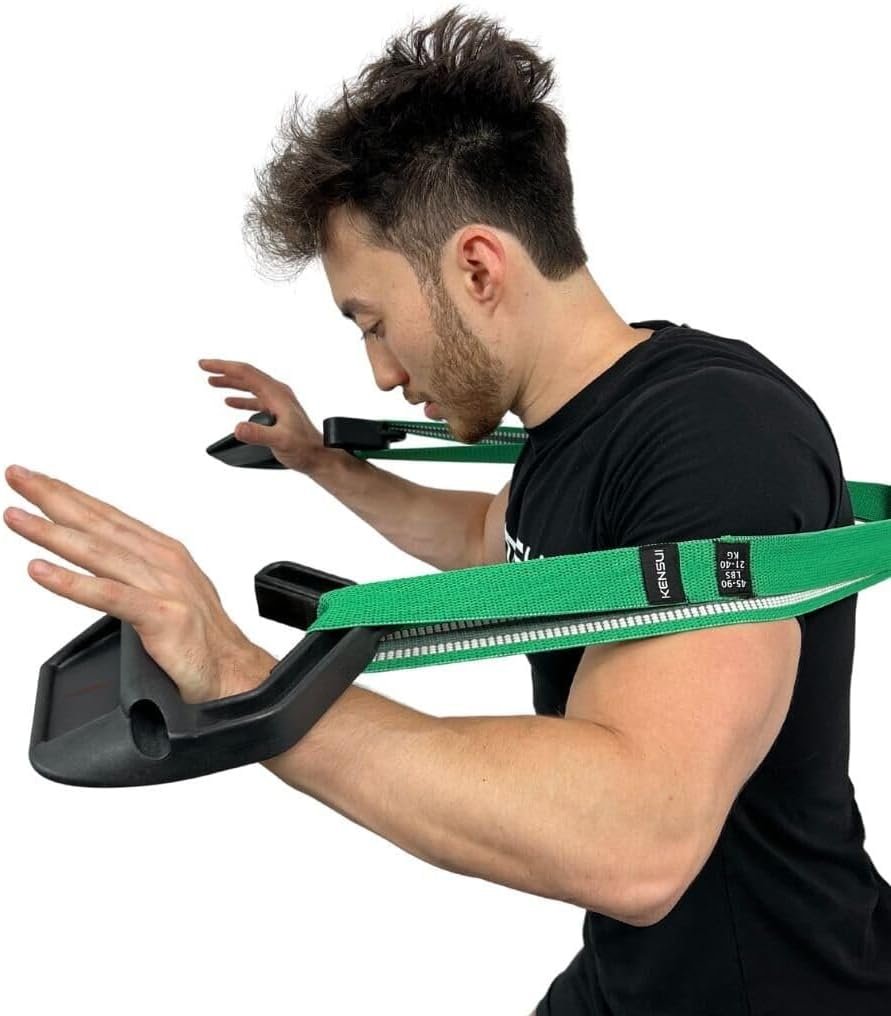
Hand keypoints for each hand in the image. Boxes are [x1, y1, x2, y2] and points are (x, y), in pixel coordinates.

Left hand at [4, 465, 266, 704]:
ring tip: (17, 517)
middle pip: (99, 524)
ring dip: (52, 533)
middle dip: (54, 497)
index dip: (70, 494)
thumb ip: (135, 574)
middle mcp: (164, 562)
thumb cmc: (202, 638)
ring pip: (98, 553)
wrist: (235, 672)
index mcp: (164, 552)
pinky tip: (41, 570)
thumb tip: (99, 564)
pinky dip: (71, 582)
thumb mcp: (167, 594)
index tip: (36, 478)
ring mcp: (164, 587)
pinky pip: (108, 595)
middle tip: (19, 476)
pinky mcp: (161, 616)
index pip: (108, 516)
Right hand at [199, 358, 326, 473]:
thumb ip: (258, 435)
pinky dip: (241, 398)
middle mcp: (278, 394)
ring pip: (250, 386)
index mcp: (277, 394)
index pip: (246, 373)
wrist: (319, 457)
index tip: (205, 364)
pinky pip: (255, 400)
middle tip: (204, 368)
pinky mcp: (277, 413)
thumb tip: (237, 428)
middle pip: (247, 375)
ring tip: (213, 382)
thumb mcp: (280, 441)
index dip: (224, 366)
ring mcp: (278, 403)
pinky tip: (230, 402)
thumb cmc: (305, 448)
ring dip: (231, 383)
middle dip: (224, 370)